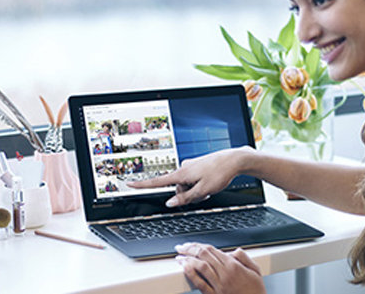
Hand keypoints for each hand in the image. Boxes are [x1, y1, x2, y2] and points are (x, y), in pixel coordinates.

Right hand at [127, 146, 254, 206]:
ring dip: (196, 191)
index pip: (157, 181)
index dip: (142, 184)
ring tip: (210, 187)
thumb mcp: (202, 191)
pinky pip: (193, 181)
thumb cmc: (219, 173)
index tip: (130, 184)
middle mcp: (183, 169)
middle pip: (178, 190)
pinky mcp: (197, 167)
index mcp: (181, 173)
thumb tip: (170, 203)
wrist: (234, 160)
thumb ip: (185, 198)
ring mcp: (190, 167)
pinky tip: (211, 183)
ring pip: (187, 187)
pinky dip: (200, 186)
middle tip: (204, 193)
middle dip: (188, 195)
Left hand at [175, 243, 265, 293]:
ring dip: (187, 259)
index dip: (199, 245)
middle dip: (189, 249)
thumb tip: (234, 251)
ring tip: (179, 256)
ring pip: (200, 267)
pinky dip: (191, 274)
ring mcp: (218, 286)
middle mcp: (224, 274)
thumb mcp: (256, 271)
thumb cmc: (256, 292)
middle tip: (181, 247)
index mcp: (234, 266)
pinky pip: (200, 283)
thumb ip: (244, 258)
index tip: (191, 243)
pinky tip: (184, 268)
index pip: (212, 250)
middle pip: (203, 256)